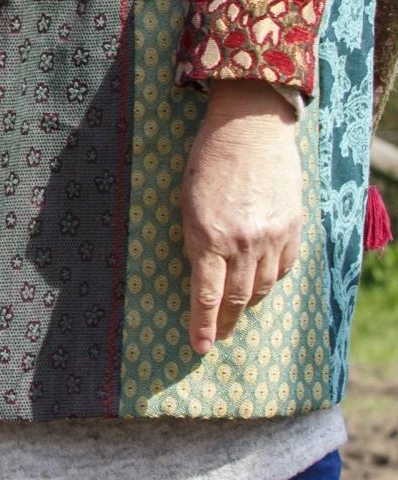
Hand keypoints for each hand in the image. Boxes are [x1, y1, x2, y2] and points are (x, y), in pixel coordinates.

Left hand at [180, 80, 306, 356]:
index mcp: (207, 235)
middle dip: (224, 321)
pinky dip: (272, 279)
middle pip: (236, 297)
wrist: (249, 131)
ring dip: (248, 302)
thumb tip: (200, 273)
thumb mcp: (186, 202)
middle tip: (216, 336)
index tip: (199, 347)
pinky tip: (262, 282)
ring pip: (263, 286)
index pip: (205, 294)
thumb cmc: (206, 162)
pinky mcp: (293, 227)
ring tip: (236, 311)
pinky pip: (285, 267)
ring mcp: (272, 236)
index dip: (202, 325)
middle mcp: (243, 242)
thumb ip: (195, 240)